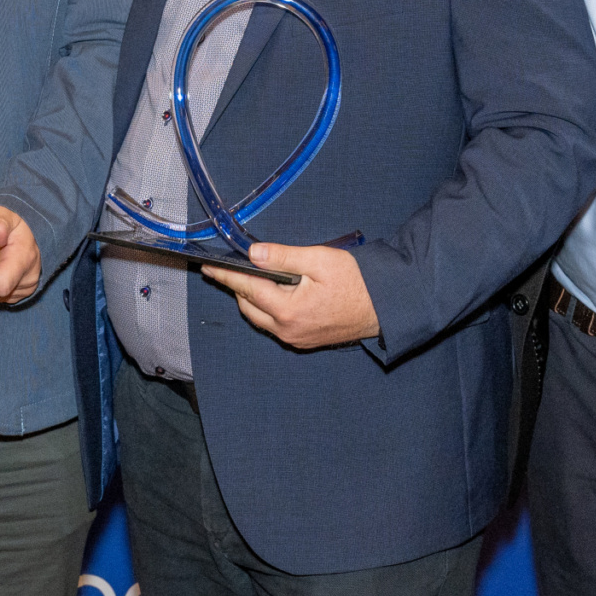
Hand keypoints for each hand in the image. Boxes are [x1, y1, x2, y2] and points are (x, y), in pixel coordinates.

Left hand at [205, 243, 381, 349]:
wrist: (385, 307)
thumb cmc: (358, 282)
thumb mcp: (320, 260)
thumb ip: (284, 256)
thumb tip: (253, 254)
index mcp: (288, 310)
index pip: (247, 288)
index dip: (226, 275)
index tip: (210, 267)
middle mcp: (288, 330)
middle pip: (249, 306)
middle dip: (238, 287)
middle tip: (232, 268)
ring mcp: (296, 339)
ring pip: (261, 318)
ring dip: (253, 299)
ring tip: (254, 277)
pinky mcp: (305, 341)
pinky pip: (275, 326)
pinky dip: (268, 309)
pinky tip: (275, 294)